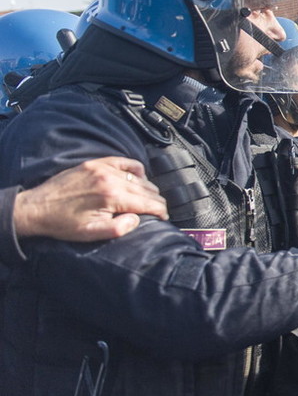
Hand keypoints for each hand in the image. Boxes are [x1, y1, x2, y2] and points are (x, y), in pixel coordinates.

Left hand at [13, 157, 166, 241]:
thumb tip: (138, 218)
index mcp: (112, 197)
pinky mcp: (95, 164)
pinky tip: (137, 177)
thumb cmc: (63, 224)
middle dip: (156, 201)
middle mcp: (111, 179)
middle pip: (147, 189)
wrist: (36, 208)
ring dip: (148, 188)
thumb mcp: (91, 233)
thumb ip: (119, 228)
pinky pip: (125, 162)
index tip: (164, 217)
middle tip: (158, 210)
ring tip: (148, 198)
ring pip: (139, 176)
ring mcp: (103, 169)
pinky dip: (135, 169)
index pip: (148, 202)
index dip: (161, 211)